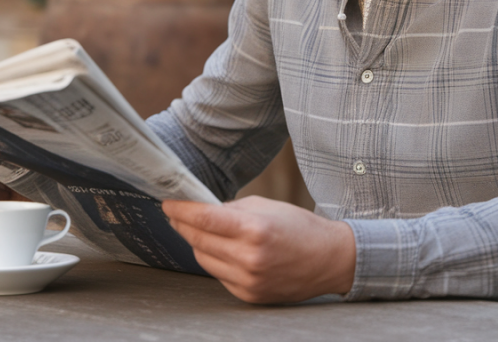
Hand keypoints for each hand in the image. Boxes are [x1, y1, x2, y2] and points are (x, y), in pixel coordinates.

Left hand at [162, 195, 355, 303]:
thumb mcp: (266, 206)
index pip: (204, 219)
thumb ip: (231, 209)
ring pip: (204, 259)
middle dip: (183, 224)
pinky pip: (219, 274)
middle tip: (175, 213)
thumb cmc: (300, 227)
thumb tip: (201, 210)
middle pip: (199, 240)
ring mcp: (248, 280)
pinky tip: (220, 248)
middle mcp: (250, 258)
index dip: (181, 210)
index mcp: (255, 230)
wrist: (330, 260)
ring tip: (199, 229)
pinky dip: (215, 259)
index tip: (168, 202)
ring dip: (197, 242)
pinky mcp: (249, 295)